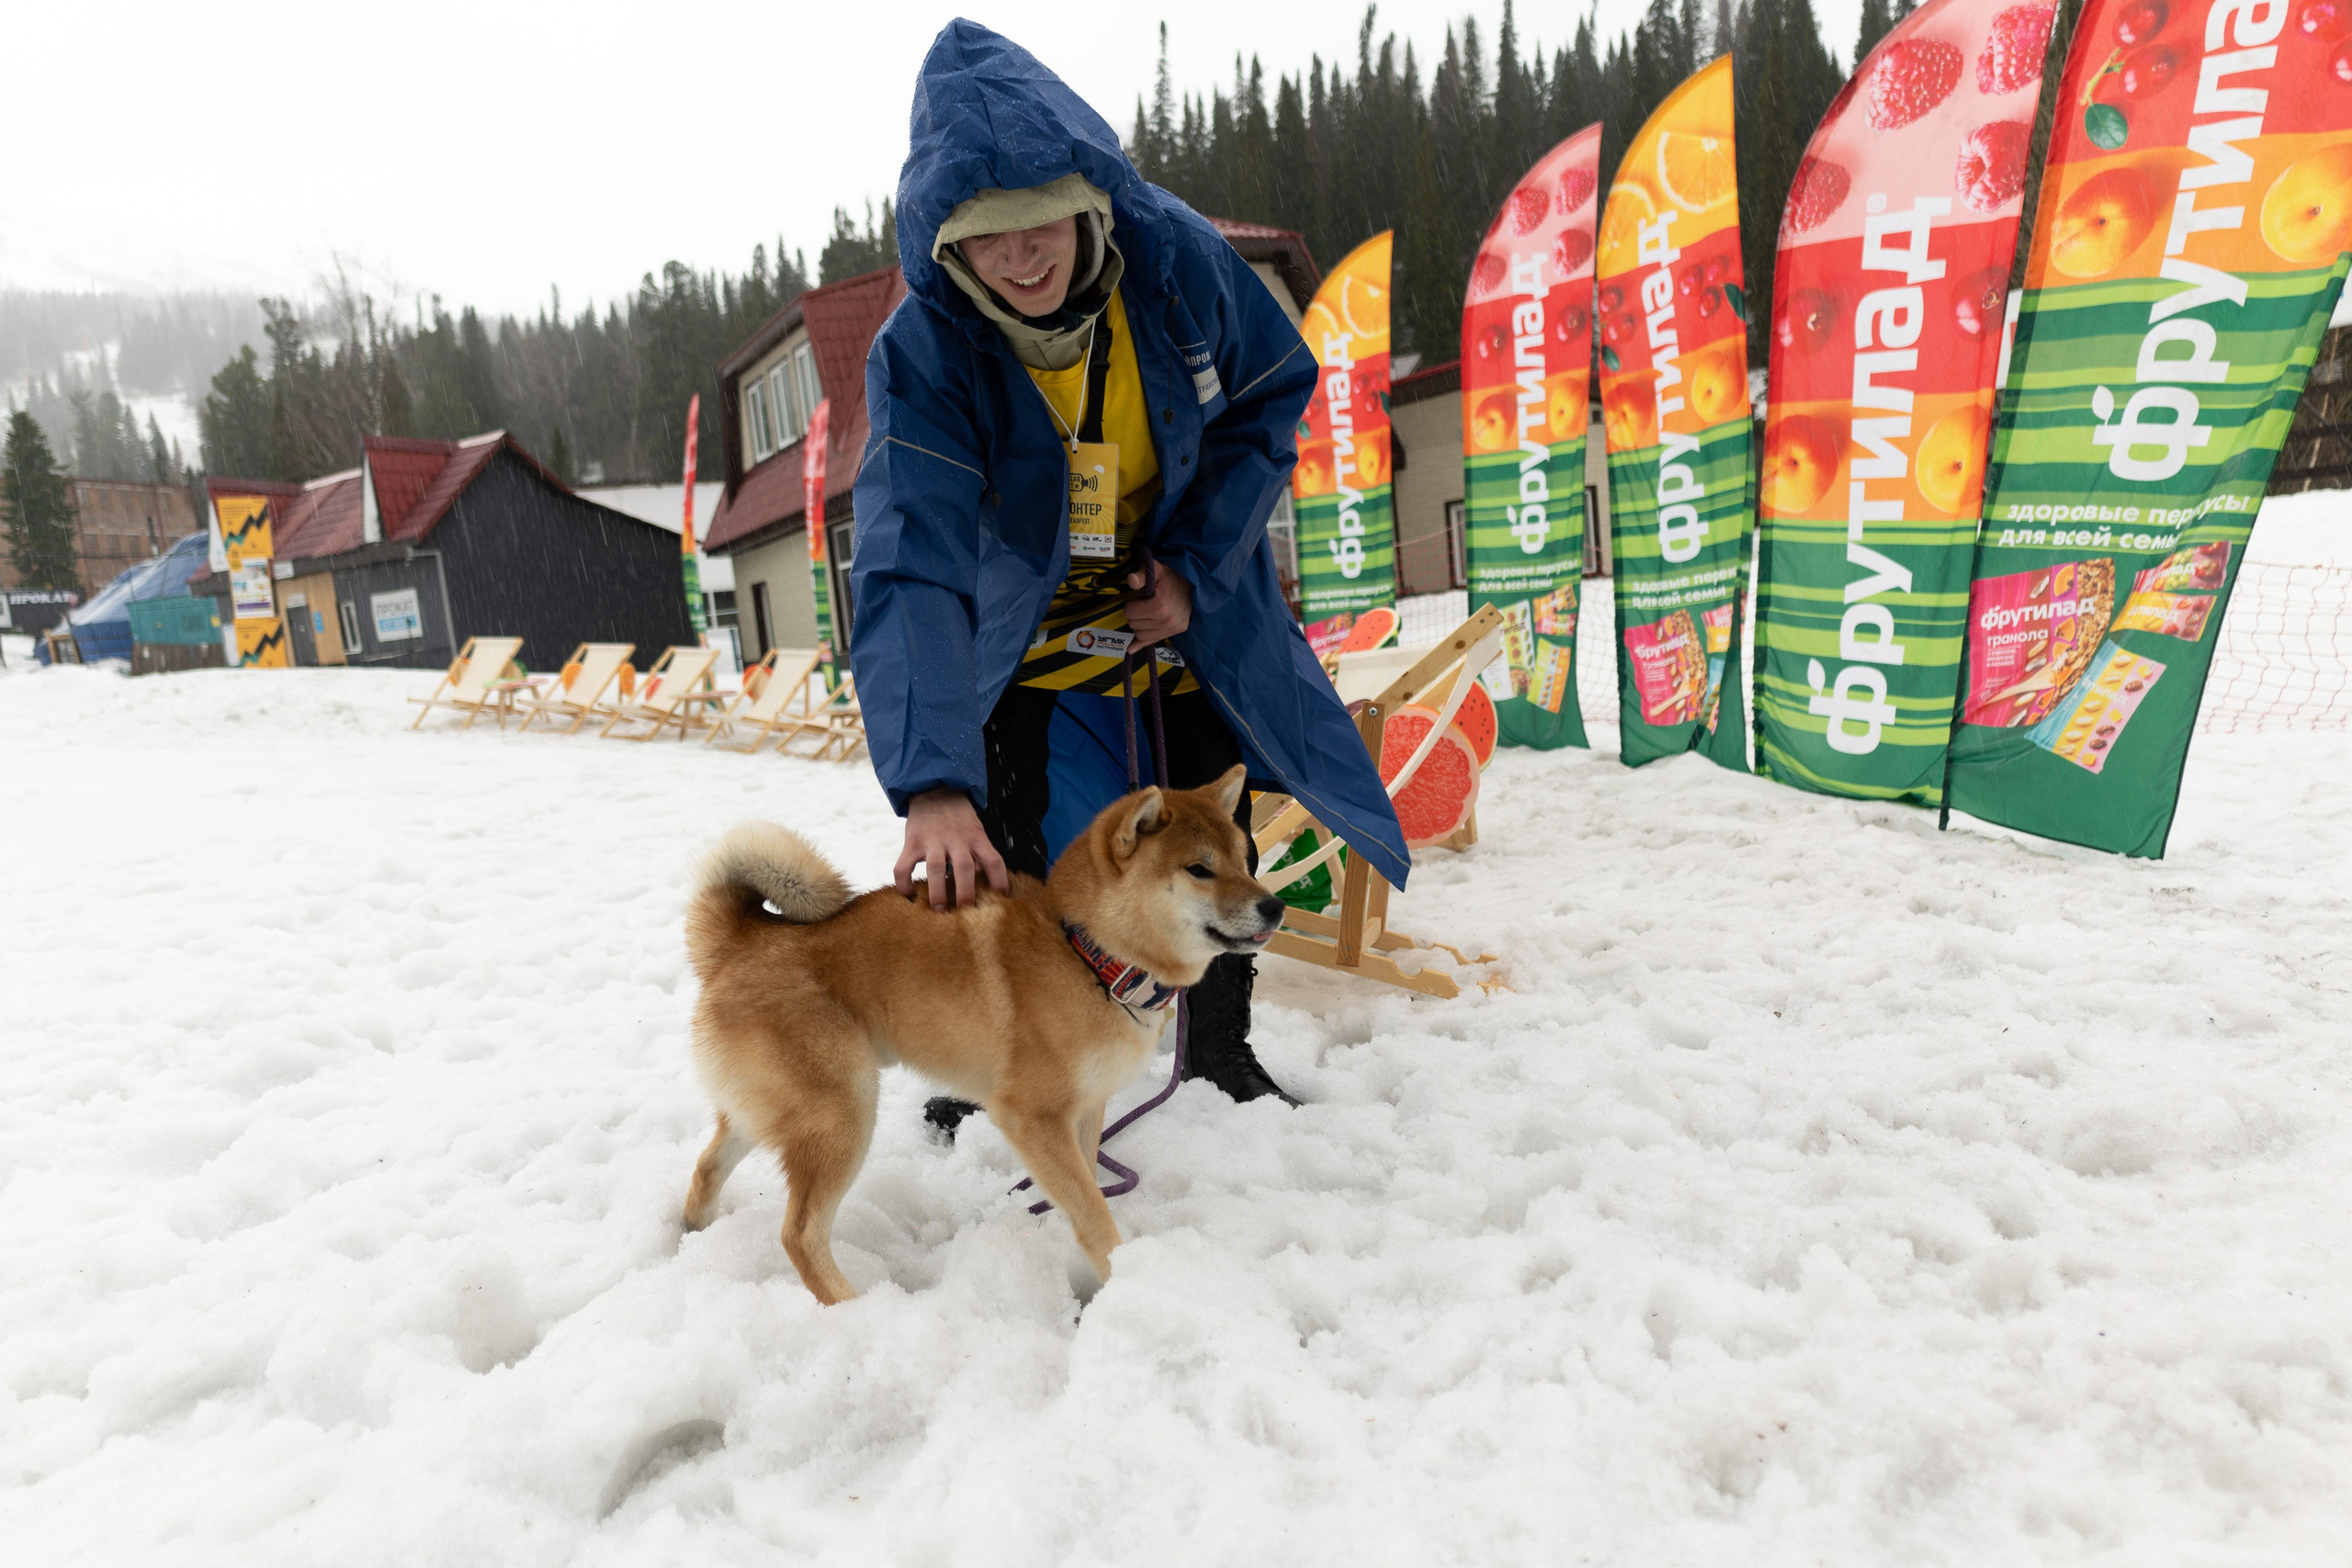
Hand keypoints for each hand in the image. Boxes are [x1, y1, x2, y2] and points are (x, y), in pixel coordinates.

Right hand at [895, 787, 1008, 908]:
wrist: (934, 790)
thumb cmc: (958, 819)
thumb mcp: (975, 830)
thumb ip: (979, 854)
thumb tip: (985, 886)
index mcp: (976, 837)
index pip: (993, 859)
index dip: (1000, 879)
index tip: (1001, 897)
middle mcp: (956, 839)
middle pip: (965, 867)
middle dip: (966, 892)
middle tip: (965, 912)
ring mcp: (933, 840)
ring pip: (936, 868)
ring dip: (938, 892)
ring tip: (939, 911)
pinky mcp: (912, 842)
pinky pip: (904, 866)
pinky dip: (904, 883)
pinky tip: (909, 896)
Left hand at [1124, 564, 1192, 648]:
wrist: (1194, 586)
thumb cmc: (1172, 577)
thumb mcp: (1157, 570)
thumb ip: (1142, 575)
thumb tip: (1131, 580)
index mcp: (1159, 606)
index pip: (1129, 612)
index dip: (1132, 603)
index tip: (1141, 597)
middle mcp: (1165, 621)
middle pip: (1133, 624)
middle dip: (1135, 613)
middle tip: (1145, 603)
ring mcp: (1170, 629)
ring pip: (1140, 634)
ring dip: (1140, 624)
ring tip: (1149, 612)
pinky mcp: (1174, 633)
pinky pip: (1151, 642)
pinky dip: (1140, 644)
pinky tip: (1131, 648)